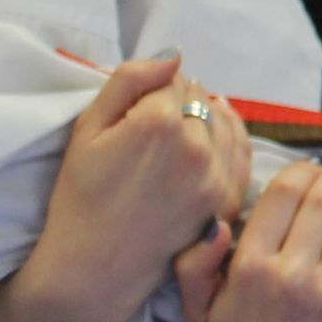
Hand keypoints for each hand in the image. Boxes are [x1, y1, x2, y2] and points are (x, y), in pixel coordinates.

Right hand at [0, 52, 249, 321]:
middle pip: (200, 98)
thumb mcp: (87, 130)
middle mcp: (195, 146)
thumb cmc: (80, 198)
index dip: (154, 86)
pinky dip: (230, 138)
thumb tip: (173, 55)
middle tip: (157, 117)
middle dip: (181, 100)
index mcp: (158, 123)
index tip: (139, 102)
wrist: (93, 266)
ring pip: (225, 122)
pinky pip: (241, 154)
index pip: (171, 78)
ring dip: (208, 116)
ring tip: (185, 122)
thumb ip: (129, 81)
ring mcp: (216, 176)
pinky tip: (216, 133)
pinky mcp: (226, 201)